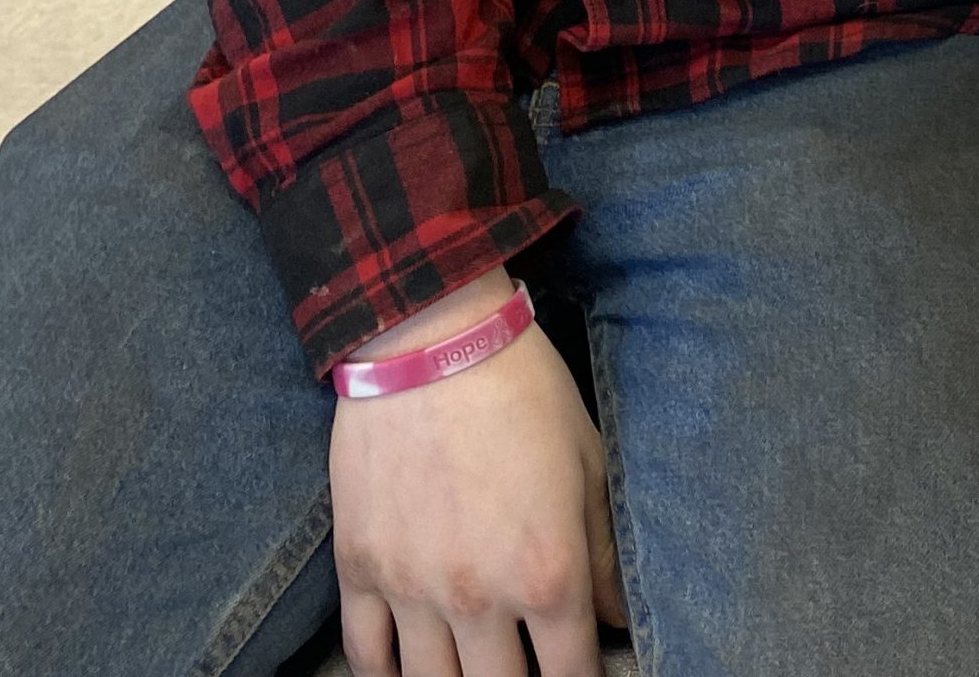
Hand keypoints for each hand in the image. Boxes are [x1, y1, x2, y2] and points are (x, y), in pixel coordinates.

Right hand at [331, 265, 626, 676]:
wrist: (432, 335)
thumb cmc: (522, 389)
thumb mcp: (587, 461)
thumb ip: (604, 553)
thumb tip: (618, 619)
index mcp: (547, 574)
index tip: (576, 672)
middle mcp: (479, 597)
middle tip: (521, 659)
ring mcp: (412, 588)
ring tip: (471, 660)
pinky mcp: (359, 566)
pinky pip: (365, 654)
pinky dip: (385, 672)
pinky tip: (408, 665)